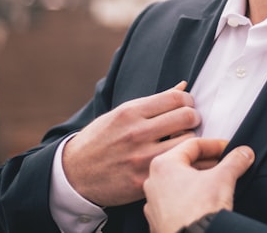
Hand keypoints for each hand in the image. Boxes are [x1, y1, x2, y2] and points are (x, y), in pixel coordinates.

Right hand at [62, 81, 200, 206]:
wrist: (73, 174)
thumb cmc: (100, 140)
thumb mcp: (121, 114)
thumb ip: (153, 102)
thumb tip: (183, 86)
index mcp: (130, 112)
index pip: (176, 98)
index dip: (188, 101)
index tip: (186, 107)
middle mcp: (136, 133)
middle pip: (186, 117)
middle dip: (193, 118)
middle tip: (189, 124)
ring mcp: (140, 158)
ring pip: (187, 142)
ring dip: (190, 141)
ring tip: (182, 142)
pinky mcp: (143, 180)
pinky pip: (176, 166)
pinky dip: (182, 162)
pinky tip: (177, 161)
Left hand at [143, 138, 253, 232]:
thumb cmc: (197, 212)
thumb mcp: (224, 178)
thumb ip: (235, 161)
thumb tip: (243, 154)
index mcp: (163, 165)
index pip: (193, 145)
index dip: (215, 145)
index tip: (228, 149)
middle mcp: (153, 183)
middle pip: (185, 164)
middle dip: (208, 164)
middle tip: (226, 165)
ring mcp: (154, 204)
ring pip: (179, 185)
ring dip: (200, 182)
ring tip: (218, 185)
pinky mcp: (159, 222)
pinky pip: (176, 204)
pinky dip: (191, 200)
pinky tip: (205, 204)